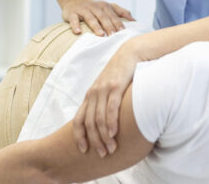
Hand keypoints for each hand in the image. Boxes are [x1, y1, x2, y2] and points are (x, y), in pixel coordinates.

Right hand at [62, 0, 134, 35]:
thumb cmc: (95, 7)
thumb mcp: (108, 7)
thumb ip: (122, 12)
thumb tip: (135, 20)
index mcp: (105, 6)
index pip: (113, 16)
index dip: (118, 24)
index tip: (124, 33)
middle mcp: (95, 7)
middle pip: (103, 17)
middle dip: (109, 26)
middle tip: (114, 36)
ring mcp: (83, 10)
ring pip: (90, 18)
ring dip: (95, 26)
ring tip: (100, 35)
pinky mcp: (72, 13)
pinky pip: (74, 19)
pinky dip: (75, 25)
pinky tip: (78, 32)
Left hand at [71, 40, 140, 156]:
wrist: (130, 54)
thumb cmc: (121, 74)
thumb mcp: (108, 89)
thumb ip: (104, 104)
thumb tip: (105, 124)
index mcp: (90, 96)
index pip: (78, 120)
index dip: (79, 137)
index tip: (83, 151)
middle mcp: (93, 94)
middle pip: (89, 123)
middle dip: (94, 141)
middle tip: (101, 154)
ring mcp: (104, 90)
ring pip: (99, 119)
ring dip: (104, 136)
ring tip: (110, 149)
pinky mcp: (116, 86)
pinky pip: (111, 108)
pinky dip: (111, 122)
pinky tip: (114, 133)